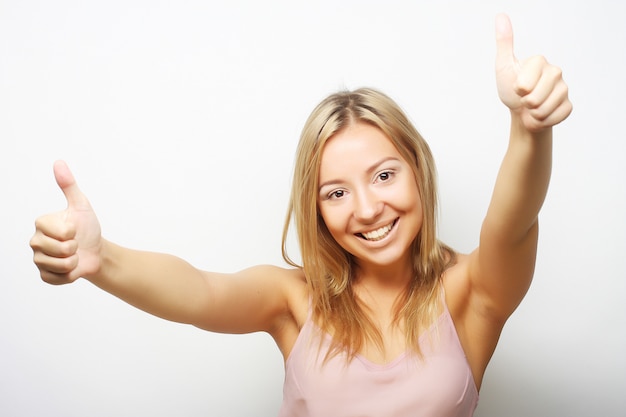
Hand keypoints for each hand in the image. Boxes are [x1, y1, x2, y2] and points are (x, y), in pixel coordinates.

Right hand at [30, 161, 102, 283]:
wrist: (96, 251)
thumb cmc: (88, 227)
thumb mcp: (81, 205)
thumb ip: (69, 185)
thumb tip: (59, 162)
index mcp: (41, 224)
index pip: (60, 232)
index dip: (72, 232)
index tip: (74, 229)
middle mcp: (35, 241)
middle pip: (60, 249)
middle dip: (75, 248)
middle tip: (75, 244)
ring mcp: (39, 260)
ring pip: (60, 265)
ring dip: (74, 261)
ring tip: (74, 255)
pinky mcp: (45, 276)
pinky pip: (59, 279)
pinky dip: (71, 275)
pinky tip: (72, 267)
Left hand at [495, 13, 571, 132]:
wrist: (521, 112)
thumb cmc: (510, 88)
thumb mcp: (503, 66)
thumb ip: (504, 43)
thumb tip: (500, 16)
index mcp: (539, 61)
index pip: (524, 85)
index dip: (517, 90)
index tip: (517, 87)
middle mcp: (555, 71)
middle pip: (534, 99)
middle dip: (524, 104)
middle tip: (524, 99)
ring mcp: (564, 88)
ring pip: (544, 109)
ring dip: (533, 114)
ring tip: (531, 107)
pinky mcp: (568, 105)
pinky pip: (556, 117)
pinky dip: (544, 121)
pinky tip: (542, 114)